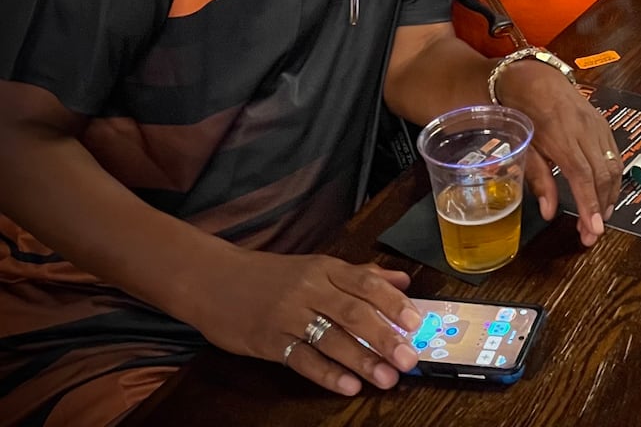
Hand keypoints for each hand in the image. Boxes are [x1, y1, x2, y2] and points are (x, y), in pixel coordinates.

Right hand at [190, 248, 421, 396]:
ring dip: (362, 360)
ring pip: (331, 338)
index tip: (416, 323)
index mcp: (324, 268)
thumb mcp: (316, 266)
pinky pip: (302, 359)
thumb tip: (402, 280)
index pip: (366, 284)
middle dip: (385, 337)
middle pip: (353, 313)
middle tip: (409, 358)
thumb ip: (360, 275)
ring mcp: (287, 316)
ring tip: (386, 378)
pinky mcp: (267, 341)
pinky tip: (348, 385)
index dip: (393, 303)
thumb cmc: (270, 275)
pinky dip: (327, 374)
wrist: (212, 279)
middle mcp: (309, 290)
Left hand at [496, 60, 622, 246]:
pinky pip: (615, 154)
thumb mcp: (524, 146)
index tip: (594, 229)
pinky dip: (614, 177)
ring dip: (611, 194)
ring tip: (601, 216)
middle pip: (602, 175)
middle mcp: (585, 131)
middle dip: (601, 207)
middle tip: (593, 232)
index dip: (590, 205)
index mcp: (562, 137)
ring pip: (614, 165)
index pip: (583, 177)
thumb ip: (538, 178)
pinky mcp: (603, 123)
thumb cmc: (524, 111)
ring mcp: (597, 126)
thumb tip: (548, 212)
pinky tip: (607, 191)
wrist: (536, 76)